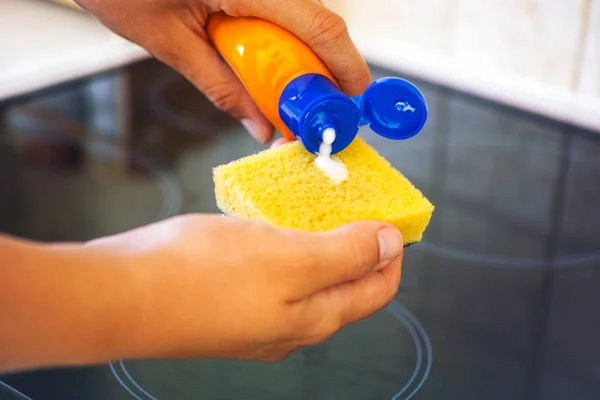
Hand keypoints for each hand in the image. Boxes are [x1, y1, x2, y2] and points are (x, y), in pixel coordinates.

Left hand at [75, 0, 370, 143]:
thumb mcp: (170, 43)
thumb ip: (222, 87)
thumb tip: (260, 126)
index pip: (319, 24)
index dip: (346, 64)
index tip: (355, 98)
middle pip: (315, 22)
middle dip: (321, 71)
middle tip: (310, 111)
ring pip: (298, 17)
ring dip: (298, 59)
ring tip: (283, 94)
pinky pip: (277, 10)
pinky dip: (277, 42)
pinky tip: (261, 64)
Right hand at [86, 214, 402, 361]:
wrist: (125, 294)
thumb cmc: (205, 277)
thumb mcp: (291, 260)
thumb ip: (346, 254)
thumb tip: (389, 244)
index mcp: (315, 319)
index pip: (376, 289)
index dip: (392, 252)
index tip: (391, 216)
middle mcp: (291, 322)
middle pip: (342, 280)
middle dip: (353, 238)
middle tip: (349, 199)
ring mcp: (259, 311)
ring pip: (305, 271)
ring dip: (314, 233)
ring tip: (311, 197)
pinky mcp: (230, 295)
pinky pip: (271, 264)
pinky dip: (280, 236)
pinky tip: (268, 214)